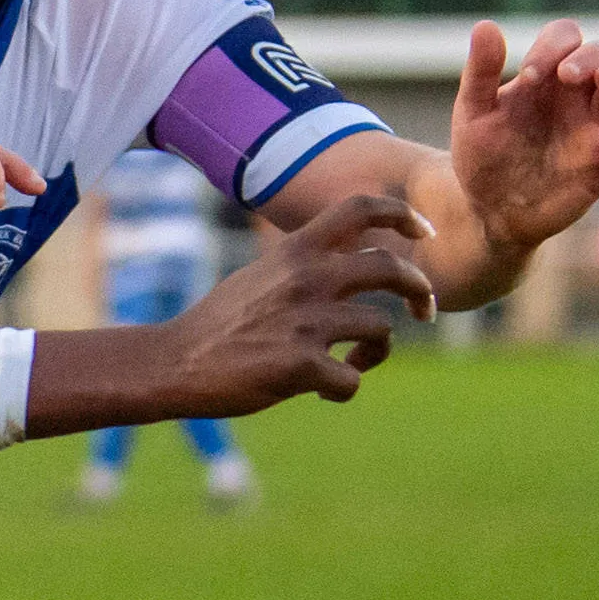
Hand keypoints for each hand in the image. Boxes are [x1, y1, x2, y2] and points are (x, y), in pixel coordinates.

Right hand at [139, 190, 437, 415]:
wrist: (174, 363)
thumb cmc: (218, 324)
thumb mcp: (261, 275)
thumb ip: (303, 265)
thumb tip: (345, 263)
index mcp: (296, 252)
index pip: (361, 208)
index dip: (403, 214)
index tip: (424, 232)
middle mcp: (307, 279)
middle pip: (391, 268)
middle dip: (419, 288)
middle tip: (424, 309)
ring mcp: (306, 323)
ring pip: (381, 328)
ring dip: (378, 350)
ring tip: (356, 361)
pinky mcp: (301, 367)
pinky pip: (352, 379)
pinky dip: (346, 387)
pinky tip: (325, 390)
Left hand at [443, 18, 598, 258]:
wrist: (486, 211)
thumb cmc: (482, 156)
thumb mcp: (473, 114)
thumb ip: (480, 73)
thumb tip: (485, 25)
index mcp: (545, 76)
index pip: (565, 38)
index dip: (552, 47)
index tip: (526, 78)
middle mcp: (575, 96)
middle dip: (589, 56)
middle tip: (564, 74)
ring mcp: (591, 129)